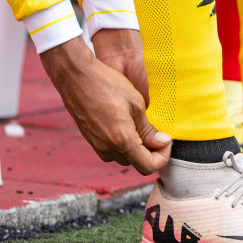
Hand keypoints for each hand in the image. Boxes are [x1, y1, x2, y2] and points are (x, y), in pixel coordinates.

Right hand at [40, 37, 170, 174]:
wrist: (76, 76)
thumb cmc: (107, 85)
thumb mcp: (135, 103)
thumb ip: (148, 128)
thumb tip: (161, 142)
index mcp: (121, 140)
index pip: (148, 166)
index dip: (162, 156)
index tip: (165, 140)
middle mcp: (107, 148)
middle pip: (136, 163)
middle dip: (150, 151)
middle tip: (156, 131)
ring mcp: (97, 145)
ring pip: (123, 157)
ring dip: (136, 148)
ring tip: (141, 125)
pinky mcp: (91, 139)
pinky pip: (111, 150)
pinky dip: (122, 143)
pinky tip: (125, 123)